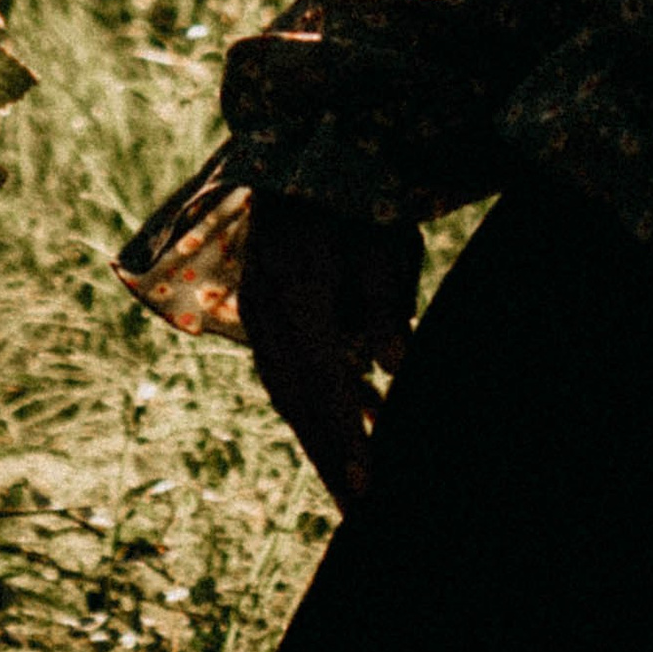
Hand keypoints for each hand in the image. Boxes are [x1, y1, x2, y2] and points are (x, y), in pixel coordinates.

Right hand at [236, 194, 422, 507]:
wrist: (301, 135)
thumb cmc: (354, 184)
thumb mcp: (381, 236)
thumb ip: (385, 303)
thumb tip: (395, 369)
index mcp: (293, 289)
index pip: (318, 381)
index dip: (344, 436)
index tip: (368, 484)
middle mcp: (265, 307)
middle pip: (296, 399)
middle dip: (330, 457)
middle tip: (362, 516)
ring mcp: (257, 307)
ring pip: (288, 389)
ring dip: (323, 436)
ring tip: (359, 486)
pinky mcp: (265, 305)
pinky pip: (289, 367)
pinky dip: (321, 402)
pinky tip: (362, 421)